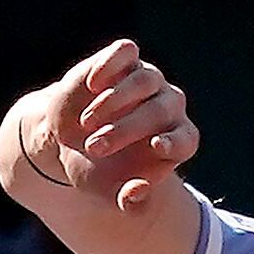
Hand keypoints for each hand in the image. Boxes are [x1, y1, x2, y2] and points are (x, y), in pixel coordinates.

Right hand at [8, 37, 196, 217]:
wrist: (67, 141)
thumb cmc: (98, 168)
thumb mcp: (109, 190)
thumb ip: (128, 201)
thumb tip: (136, 194)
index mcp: (175, 140)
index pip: (186, 139)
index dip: (174, 142)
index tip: (156, 147)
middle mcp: (167, 106)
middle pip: (159, 110)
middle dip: (125, 130)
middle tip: (95, 147)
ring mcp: (148, 80)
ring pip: (144, 80)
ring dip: (115, 102)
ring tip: (88, 123)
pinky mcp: (124, 60)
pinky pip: (126, 52)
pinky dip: (110, 64)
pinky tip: (92, 84)